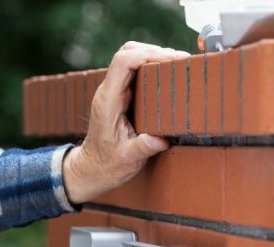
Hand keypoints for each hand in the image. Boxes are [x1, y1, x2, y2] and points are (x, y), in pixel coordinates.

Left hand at [62, 42, 190, 204]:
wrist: (91, 169)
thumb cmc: (106, 165)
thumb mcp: (126, 160)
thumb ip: (141, 148)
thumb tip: (160, 140)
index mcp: (108, 101)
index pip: (123, 62)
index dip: (149, 54)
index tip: (174, 60)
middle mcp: (109, 91)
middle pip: (128, 52)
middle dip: (156, 51)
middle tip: (182, 62)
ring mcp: (114, 91)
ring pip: (132, 58)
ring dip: (155, 56)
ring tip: (179, 66)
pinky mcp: (120, 95)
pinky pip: (135, 70)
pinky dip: (153, 66)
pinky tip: (169, 75)